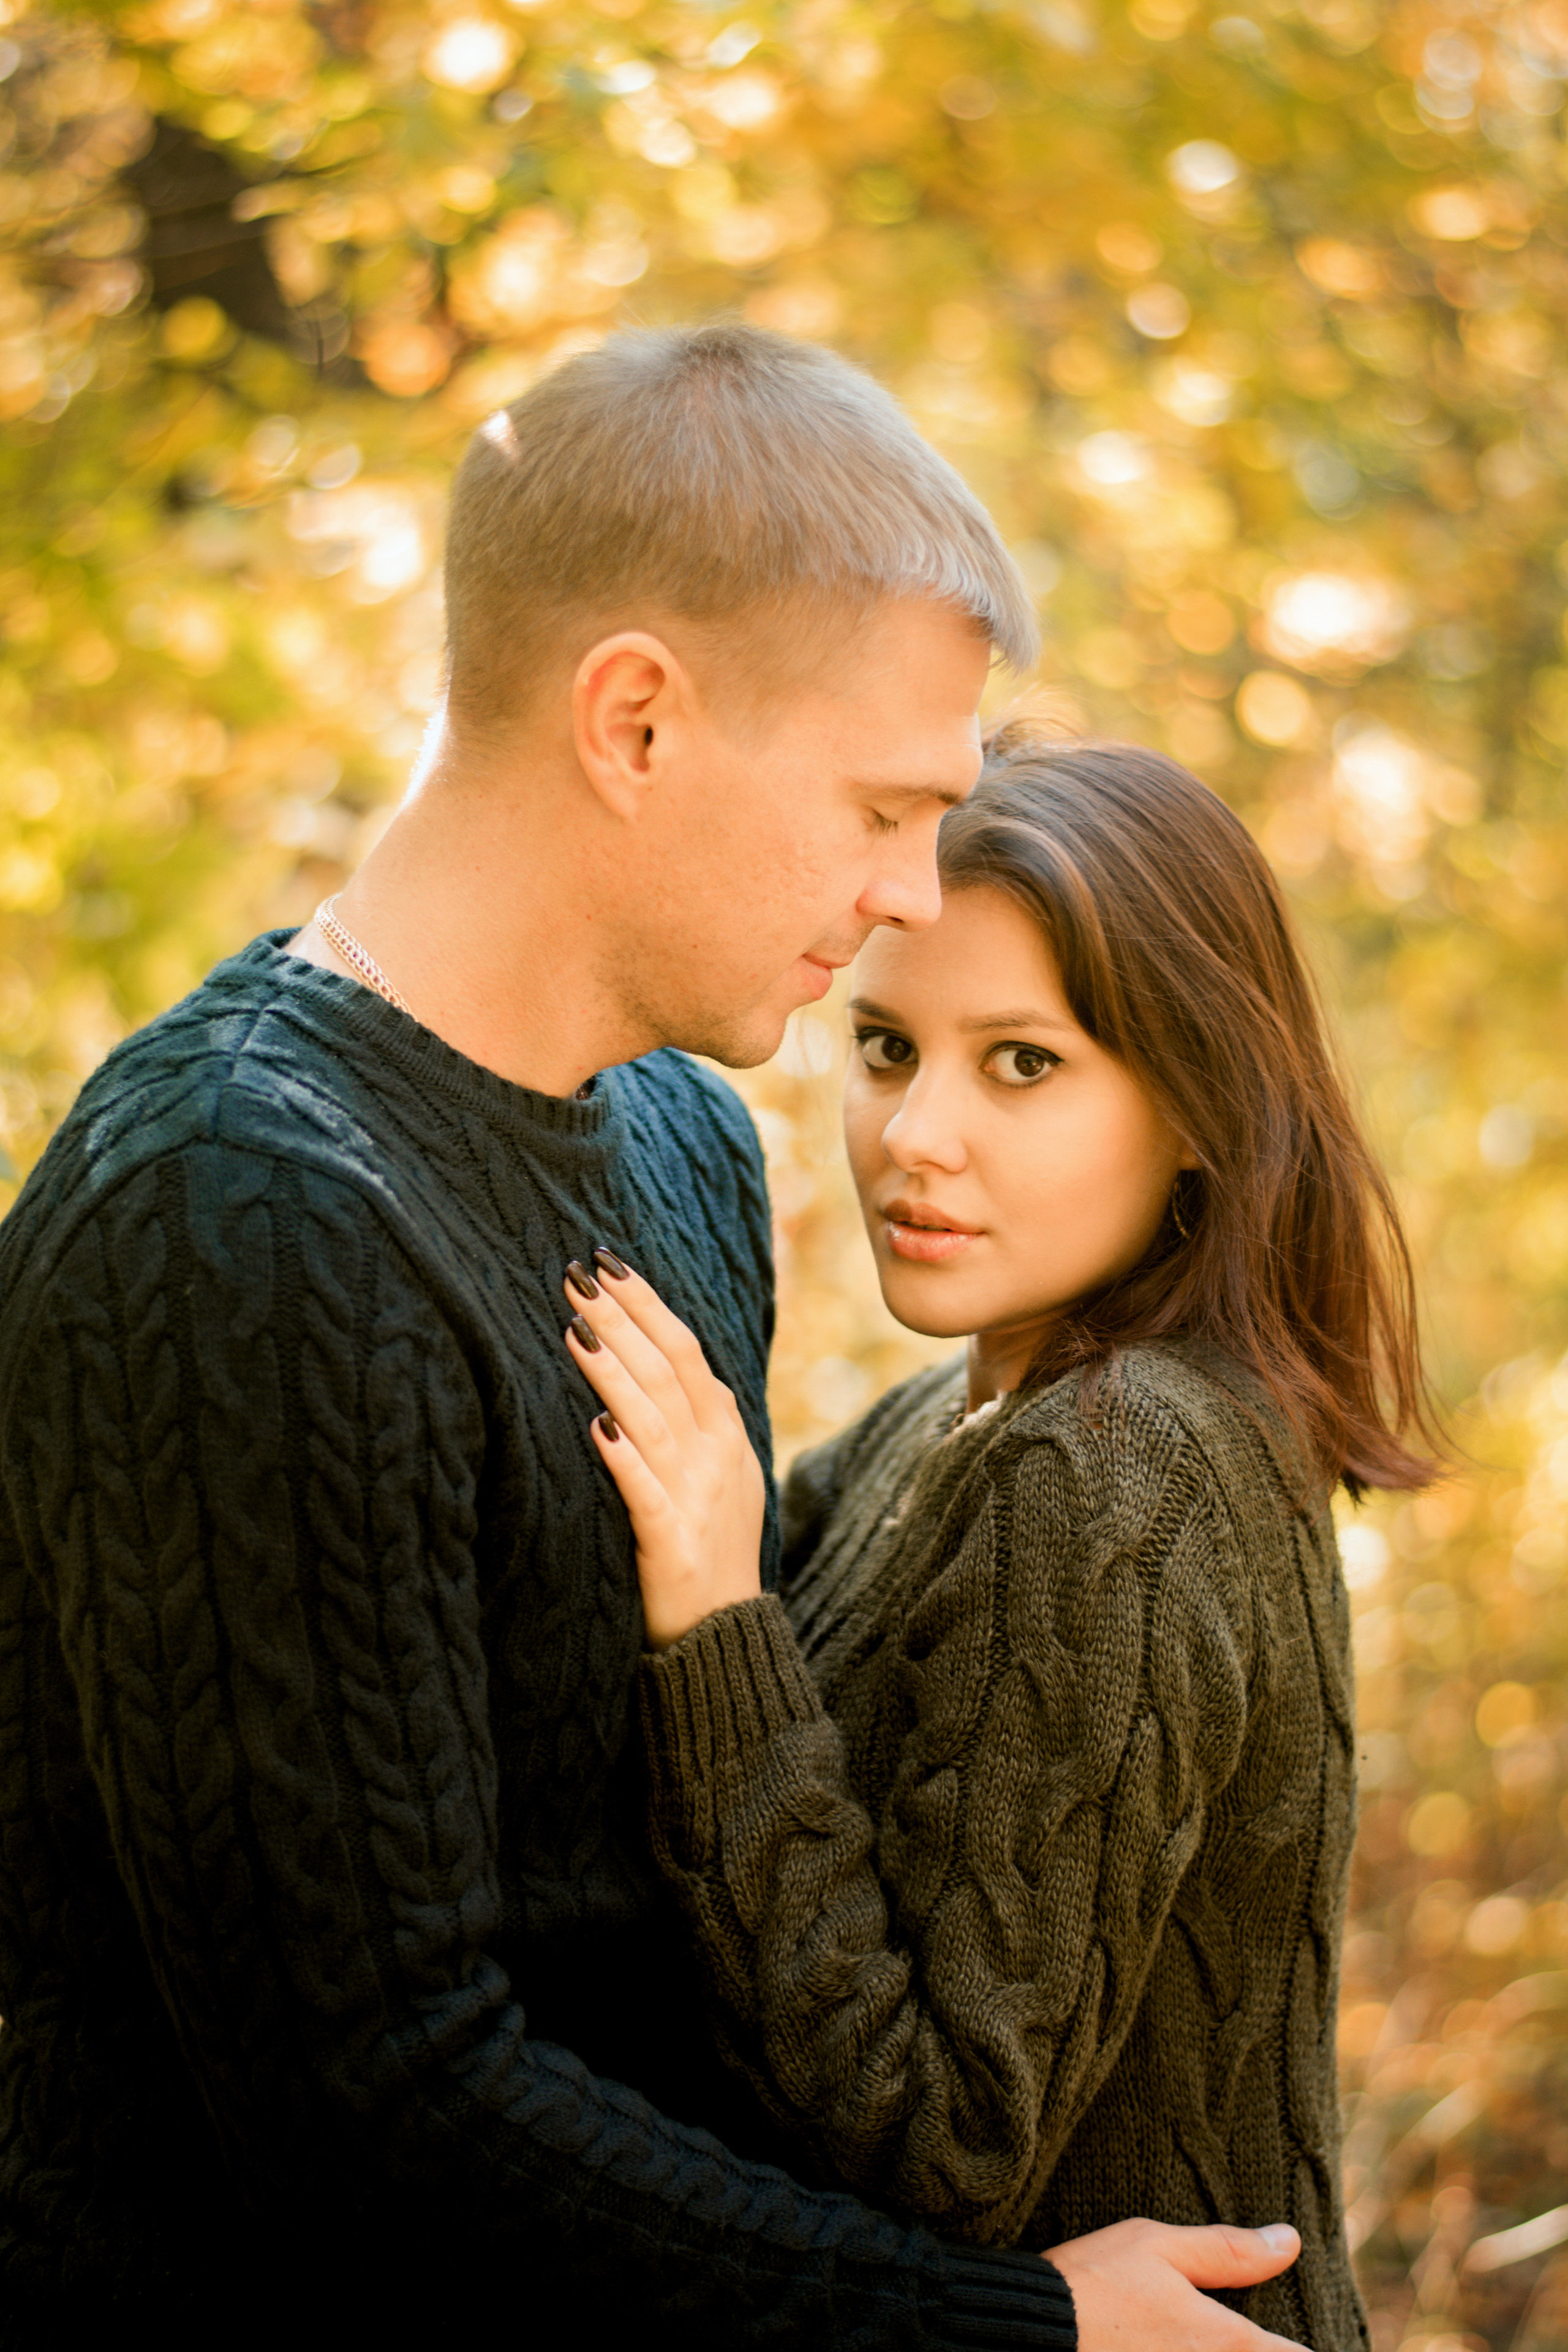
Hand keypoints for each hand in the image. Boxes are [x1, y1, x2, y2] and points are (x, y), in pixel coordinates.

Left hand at [563, 1254, 765, 1649]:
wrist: (724, 1635)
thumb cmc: (709, 1548)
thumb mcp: (721, 1474)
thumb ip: (698, 1419)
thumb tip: (665, 1360)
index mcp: (726, 1433)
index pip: (687, 1349)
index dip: (647, 1304)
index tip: (608, 1263)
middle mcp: (716, 1455)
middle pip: (667, 1370)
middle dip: (621, 1318)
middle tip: (575, 1275)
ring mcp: (696, 1497)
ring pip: (652, 1418)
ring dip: (613, 1371)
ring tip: (574, 1328)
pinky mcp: (670, 1542)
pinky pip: (644, 1491)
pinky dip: (623, 1457)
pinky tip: (596, 1426)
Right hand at [1046, 2219, 1304, 2350]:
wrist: (1029, 2338)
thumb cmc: (1093, 2284)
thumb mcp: (1158, 2245)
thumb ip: (1229, 2250)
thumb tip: (1290, 2242)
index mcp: (1225, 2341)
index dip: (1297, 2347)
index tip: (1289, 2337)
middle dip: (1257, 2350)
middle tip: (1240, 2336)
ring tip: (1196, 2339)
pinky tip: (1170, 2347)